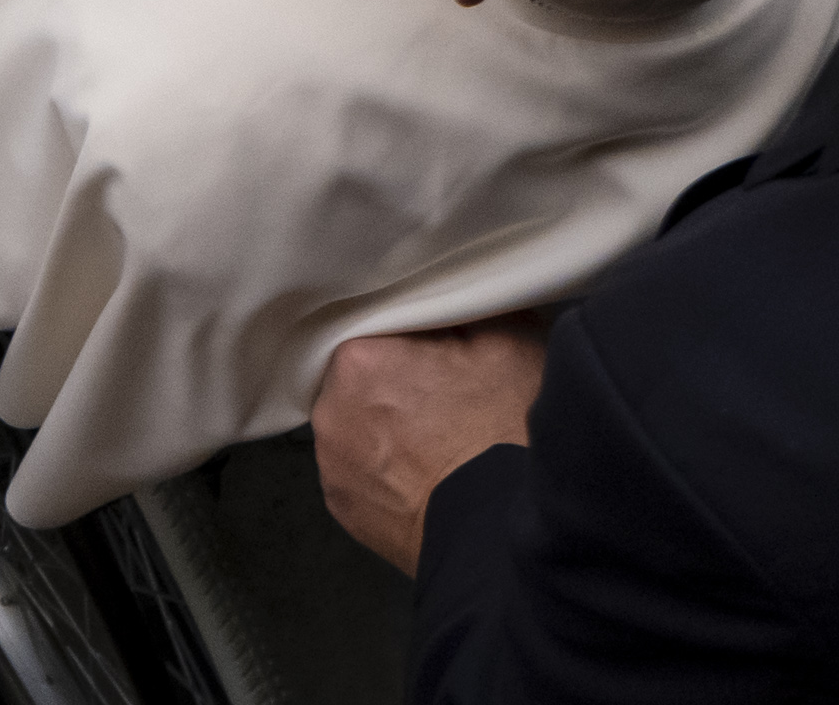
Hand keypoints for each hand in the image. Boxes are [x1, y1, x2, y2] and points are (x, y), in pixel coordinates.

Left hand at [312, 314, 546, 574]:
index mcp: (359, 358)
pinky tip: (425, 476)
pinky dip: (386, 471)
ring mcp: (330, 462)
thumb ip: (471, 308)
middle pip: (362, 378)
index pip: (379, 329)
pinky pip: (359, 471)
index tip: (445, 353)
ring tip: (440, 444)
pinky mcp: (341, 507)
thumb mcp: (510, 344)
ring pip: (357, 425)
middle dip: (398, 383)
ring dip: (388, 429)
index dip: (415, 340)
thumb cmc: (507, 434)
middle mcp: (329, 408)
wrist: (503, 538)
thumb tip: (461, 301)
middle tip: (447, 399)